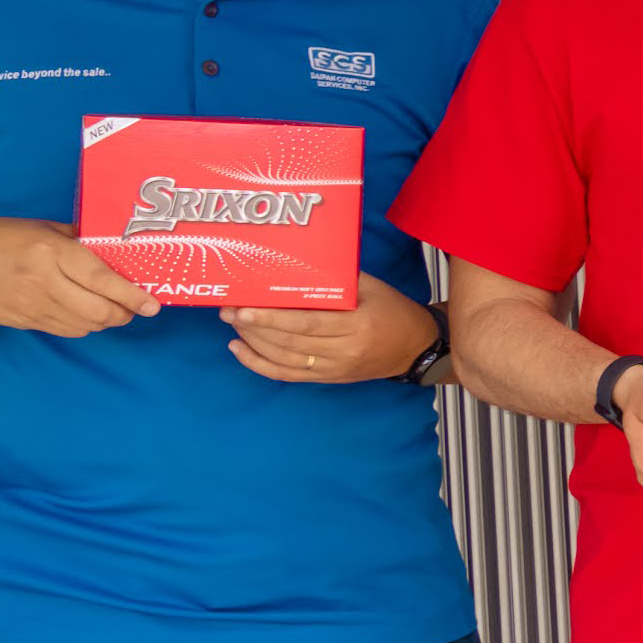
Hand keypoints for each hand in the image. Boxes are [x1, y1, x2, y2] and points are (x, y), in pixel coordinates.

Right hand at [0, 216, 155, 337]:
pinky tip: (83, 312)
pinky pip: (64, 330)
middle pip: (98, 311)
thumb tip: (113, 248)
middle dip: (124, 313)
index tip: (153, 303)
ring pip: (84, 326)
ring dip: (104, 321)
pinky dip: (82, 325)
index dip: (132, 295)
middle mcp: (41, 281)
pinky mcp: (21, 322)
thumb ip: (75, 238)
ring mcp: (30, 306)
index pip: (101, 279)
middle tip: (135, 306)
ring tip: (111, 308)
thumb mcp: (36, 227)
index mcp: (47, 251)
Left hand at [225, 274, 432, 385]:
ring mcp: (335, 368)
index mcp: (356, 325)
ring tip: (233, 325)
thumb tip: (293, 264)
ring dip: (253, 343)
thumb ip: (335, 279)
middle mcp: (344, 351)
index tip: (244, 308)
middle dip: (254, 328)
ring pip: (284, 359)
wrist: (414, 347)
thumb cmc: (392, 310)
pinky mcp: (328, 378)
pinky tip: (240, 350)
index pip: (305, 323)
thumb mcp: (371, 287)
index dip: (270, 318)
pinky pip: (287, 375)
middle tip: (228, 312)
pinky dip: (260, 365)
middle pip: (289, 342)